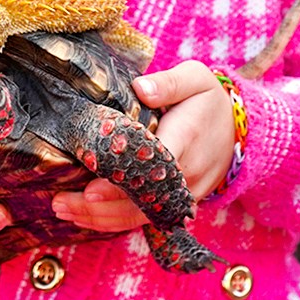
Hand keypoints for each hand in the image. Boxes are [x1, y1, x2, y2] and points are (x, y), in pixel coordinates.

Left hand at [51, 61, 235, 232]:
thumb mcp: (195, 78)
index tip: (90, 189)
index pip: (153, 165)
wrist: (239, 130)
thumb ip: (169, 82)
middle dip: (99, 206)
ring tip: (62, 210)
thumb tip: (140, 87)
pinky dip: (114, 222)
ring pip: (141, 216)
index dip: (122, 181)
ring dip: (100, 218)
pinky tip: (84, 217)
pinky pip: (145, 218)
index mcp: (187, 137)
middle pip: (141, 200)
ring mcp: (184, 193)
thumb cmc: (208, 100)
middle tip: (60, 202)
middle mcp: (187, 172)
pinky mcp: (177, 203)